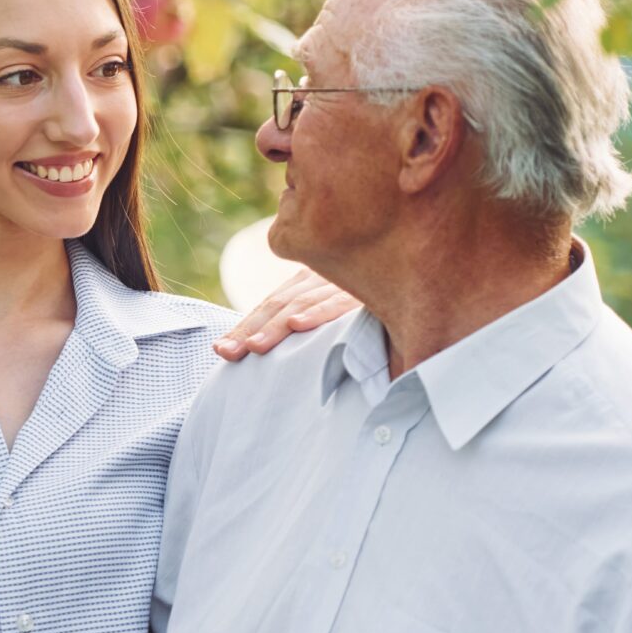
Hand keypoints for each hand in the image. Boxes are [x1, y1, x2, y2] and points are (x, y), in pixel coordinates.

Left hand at [215, 265, 357, 360]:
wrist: (411, 277)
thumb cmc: (371, 300)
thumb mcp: (333, 309)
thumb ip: (309, 326)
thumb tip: (274, 356)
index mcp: (306, 285)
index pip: (267, 307)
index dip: (243, 327)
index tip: (220, 350)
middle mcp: (318, 280)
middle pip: (275, 306)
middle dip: (248, 331)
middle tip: (226, 353)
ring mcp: (339, 282)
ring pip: (299, 304)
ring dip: (275, 326)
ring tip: (253, 346)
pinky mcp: (364, 291)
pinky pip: (339, 301)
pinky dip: (317, 312)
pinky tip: (298, 324)